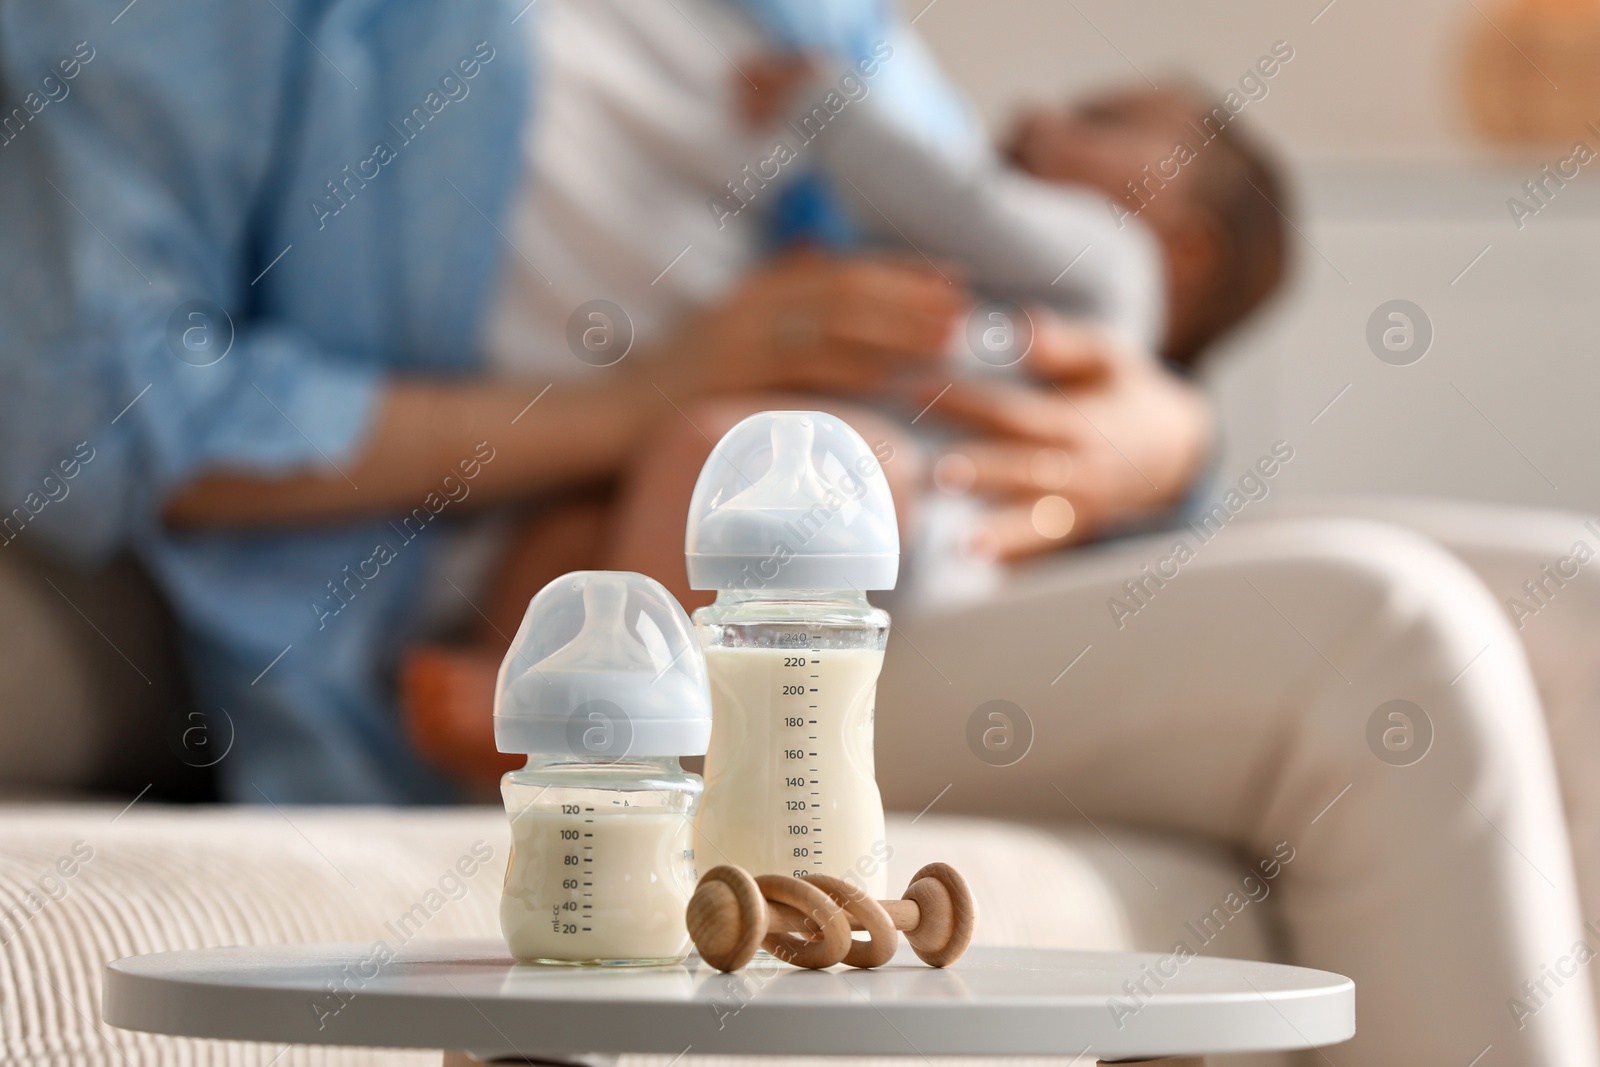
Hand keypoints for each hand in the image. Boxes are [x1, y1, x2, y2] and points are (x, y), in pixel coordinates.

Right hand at [651, 250, 965, 399]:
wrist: (609, 423)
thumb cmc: (675, 389)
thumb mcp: (725, 333)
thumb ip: (771, 295)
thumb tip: (817, 255)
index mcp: (753, 295)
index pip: (838, 271)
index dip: (898, 273)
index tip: (950, 280)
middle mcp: (749, 308)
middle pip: (844, 290)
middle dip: (909, 296)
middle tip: (963, 306)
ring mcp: (738, 342)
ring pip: (831, 323)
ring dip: (894, 329)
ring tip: (945, 338)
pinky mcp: (730, 380)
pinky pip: (801, 370)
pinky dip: (850, 370)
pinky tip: (891, 378)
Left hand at [927, 316, 1212, 558]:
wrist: (1171, 450)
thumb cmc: (1122, 393)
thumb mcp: (1108, 356)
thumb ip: (1067, 345)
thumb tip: (1025, 329)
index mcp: (1079, 423)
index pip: (1013, 413)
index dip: (966, 404)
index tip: (916, 394)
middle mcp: (1080, 470)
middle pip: (1024, 470)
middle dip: (983, 473)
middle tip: (938, 474)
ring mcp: (1080, 509)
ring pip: (1039, 525)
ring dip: (1002, 536)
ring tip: (965, 547)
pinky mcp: (1075, 534)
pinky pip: (1046, 556)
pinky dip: (1018, 565)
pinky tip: (984, 575)